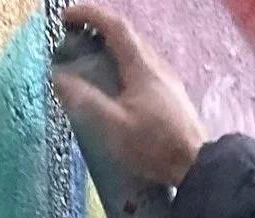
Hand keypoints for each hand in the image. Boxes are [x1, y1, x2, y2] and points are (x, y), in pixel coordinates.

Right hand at [51, 4, 210, 188]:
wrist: (196, 166)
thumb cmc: (154, 146)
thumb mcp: (114, 126)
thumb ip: (86, 101)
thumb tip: (58, 78)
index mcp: (142, 67)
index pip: (115, 26)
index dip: (90, 15)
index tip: (66, 16)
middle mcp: (156, 66)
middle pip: (126, 35)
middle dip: (98, 29)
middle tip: (74, 38)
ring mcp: (166, 79)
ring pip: (136, 51)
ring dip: (111, 47)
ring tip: (90, 60)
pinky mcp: (171, 95)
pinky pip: (143, 67)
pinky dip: (122, 64)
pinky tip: (115, 84)